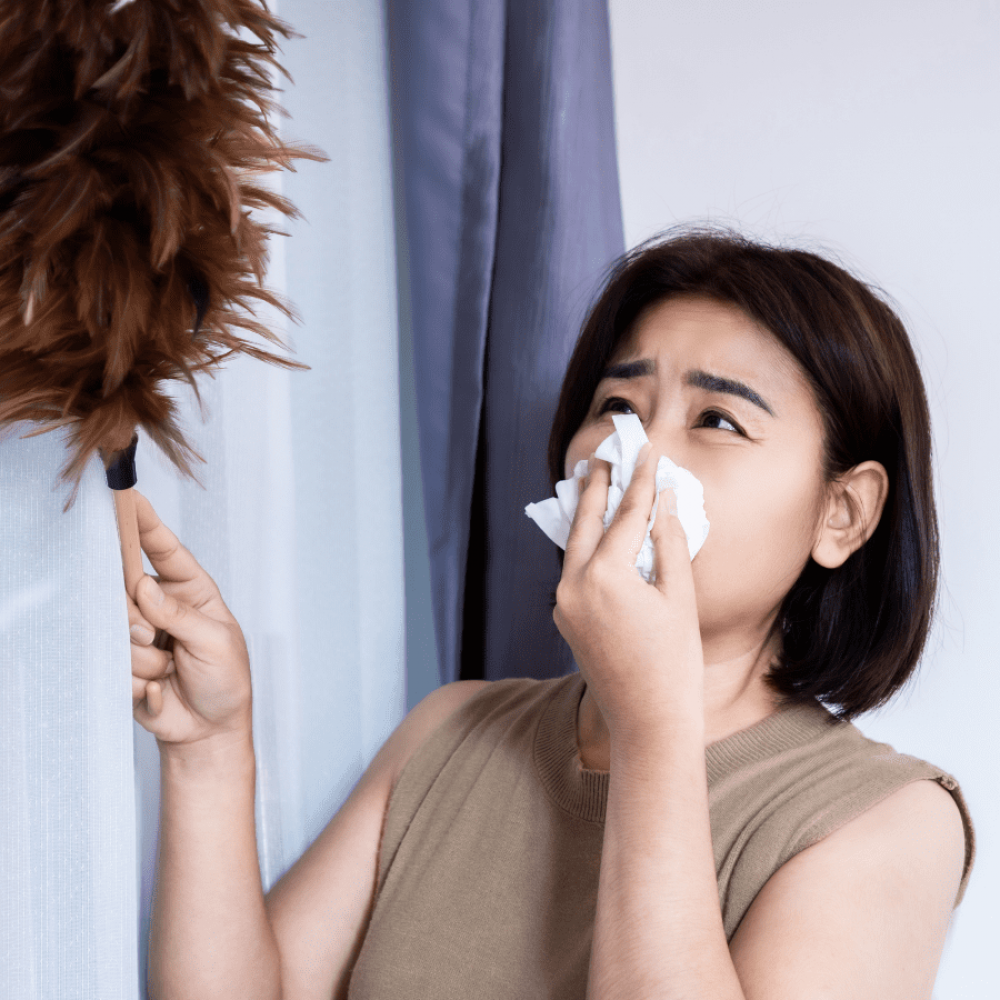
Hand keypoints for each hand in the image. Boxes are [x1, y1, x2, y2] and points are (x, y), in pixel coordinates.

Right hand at [127, 490, 252, 747]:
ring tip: (170, 671)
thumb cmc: (225, 681)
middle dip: (140, 620)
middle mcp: (161, 608)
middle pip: (128, 592)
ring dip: (147, 660)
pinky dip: (142, 683)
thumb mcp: (216, 643)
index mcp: (191, 592)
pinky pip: (117, 666)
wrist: (210, 730)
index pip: (164, 551)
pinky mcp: (124, 664)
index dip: (146, 524)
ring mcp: (139, 635)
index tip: (128, 499)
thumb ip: (180, 616)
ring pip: (120, 633)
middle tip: (156, 639)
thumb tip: (144, 588)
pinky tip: (161, 691)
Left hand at [552, 444, 704, 747]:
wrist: (647, 723)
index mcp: (605, 576)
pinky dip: (583, 546)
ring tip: (589, 481)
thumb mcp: (679, 596)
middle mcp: (573, 585)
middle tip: (603, 455)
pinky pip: (572, 570)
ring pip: (573, 545)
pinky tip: (592, 531)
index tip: (646, 452)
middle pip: (585, 521)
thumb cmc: (674, 663)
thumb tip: (665, 502)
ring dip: (583, 513)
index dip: (640, 480)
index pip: (626, 515)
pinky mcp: (564, 619)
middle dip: (596, 487)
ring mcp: (563, 604)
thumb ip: (668, 543)